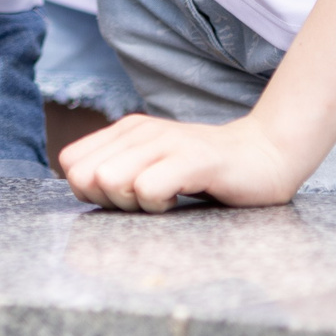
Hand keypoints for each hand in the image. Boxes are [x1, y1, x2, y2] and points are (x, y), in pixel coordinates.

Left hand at [59, 112, 307, 211]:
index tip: (123, 196)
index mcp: (126, 131)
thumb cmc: (204, 172)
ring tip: (164, 198)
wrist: (265, 156)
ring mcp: (166, 142)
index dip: (88, 190)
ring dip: (133, 203)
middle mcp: (140, 131)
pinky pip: (147, 188)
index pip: (70, 162)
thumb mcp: (152, 165)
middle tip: (144, 201)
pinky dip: (158, 205)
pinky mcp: (192, 159)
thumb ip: (117, 170)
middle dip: (107, 201)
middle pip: (85, 176)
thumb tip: (82, 188)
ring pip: (109, 180)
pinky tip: (179, 198)